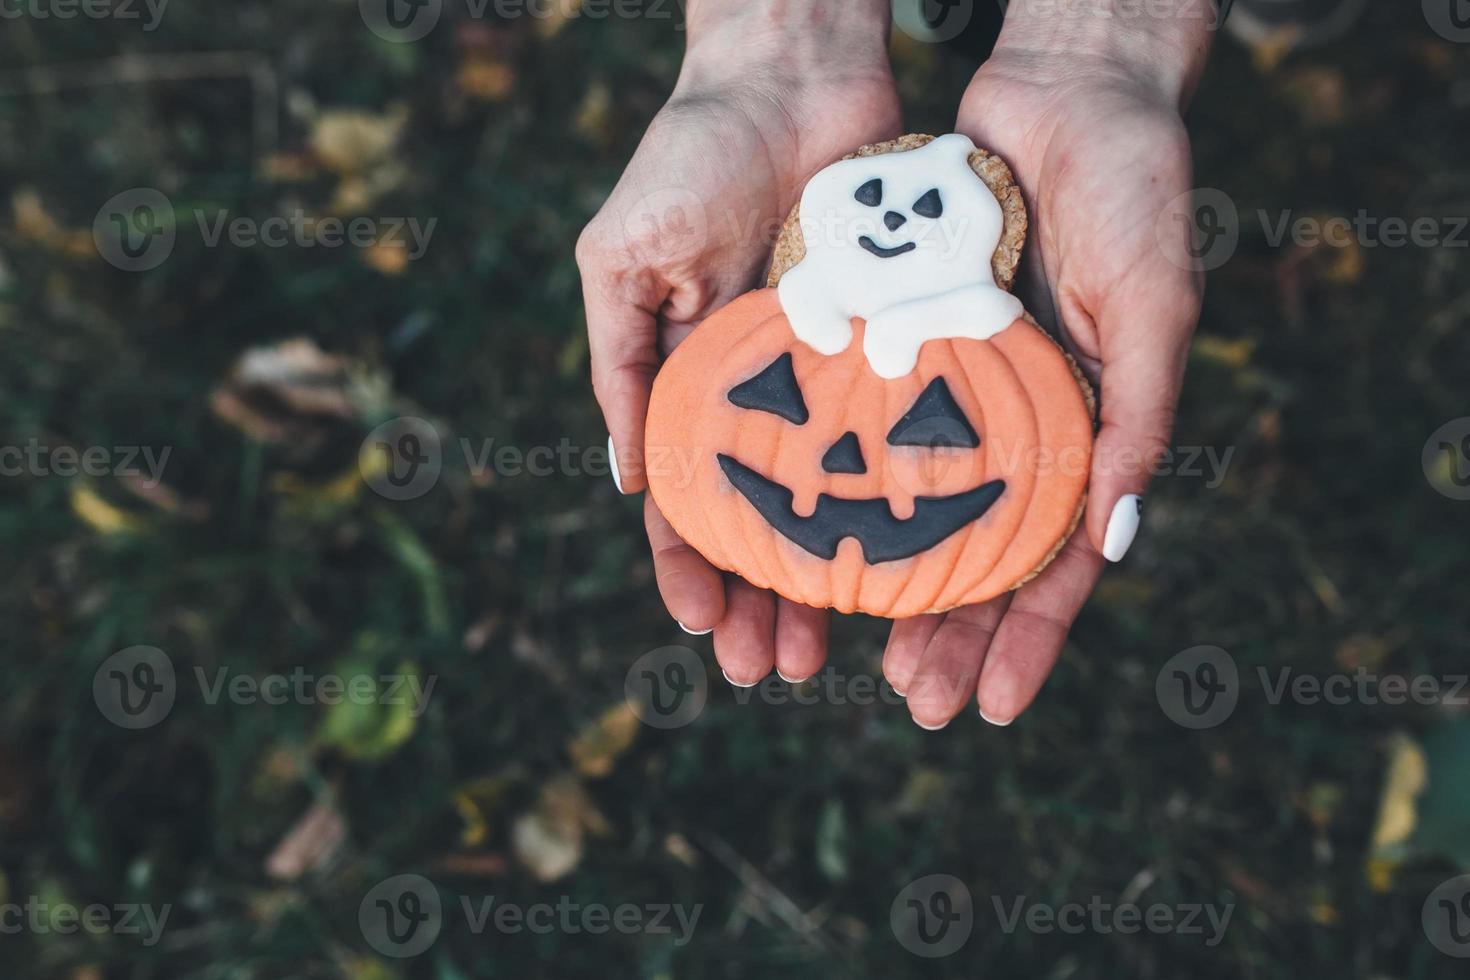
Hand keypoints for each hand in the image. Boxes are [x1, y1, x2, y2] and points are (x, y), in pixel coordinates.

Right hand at [576, 0, 899, 681]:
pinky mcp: (898, 344)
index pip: (688, 499)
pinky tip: (916, 558)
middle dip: (762, 597)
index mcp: (694, 381)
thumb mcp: (626, 259)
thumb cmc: (693, 156)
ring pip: (838, 500)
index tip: (700, 627)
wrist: (794, 74)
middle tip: (773, 668)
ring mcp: (835, 376)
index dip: (689, 566)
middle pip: (766, 521)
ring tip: (841, 646)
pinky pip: (904, 434)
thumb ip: (624, 364)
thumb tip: (631, 475)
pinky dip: (903, 499)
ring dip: (833, 576)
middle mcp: (767, 393)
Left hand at [883, 5, 1213, 728]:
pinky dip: (832, 479)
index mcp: (1083, 432)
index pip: (1055, 561)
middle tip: (907, 700)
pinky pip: (857, 423)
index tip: (988, 706)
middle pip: (973, 552)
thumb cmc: (1132, 190)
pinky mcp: (897, 340)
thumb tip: (1116, 543)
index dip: (1026, 639)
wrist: (1064, 86)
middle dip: (944, 631)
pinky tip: (797, 534)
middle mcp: (1012, 423)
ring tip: (836, 647)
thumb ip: (1139, 419)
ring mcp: (952, 387)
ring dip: (878, 578)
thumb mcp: (1155, 307)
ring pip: (905, 506)